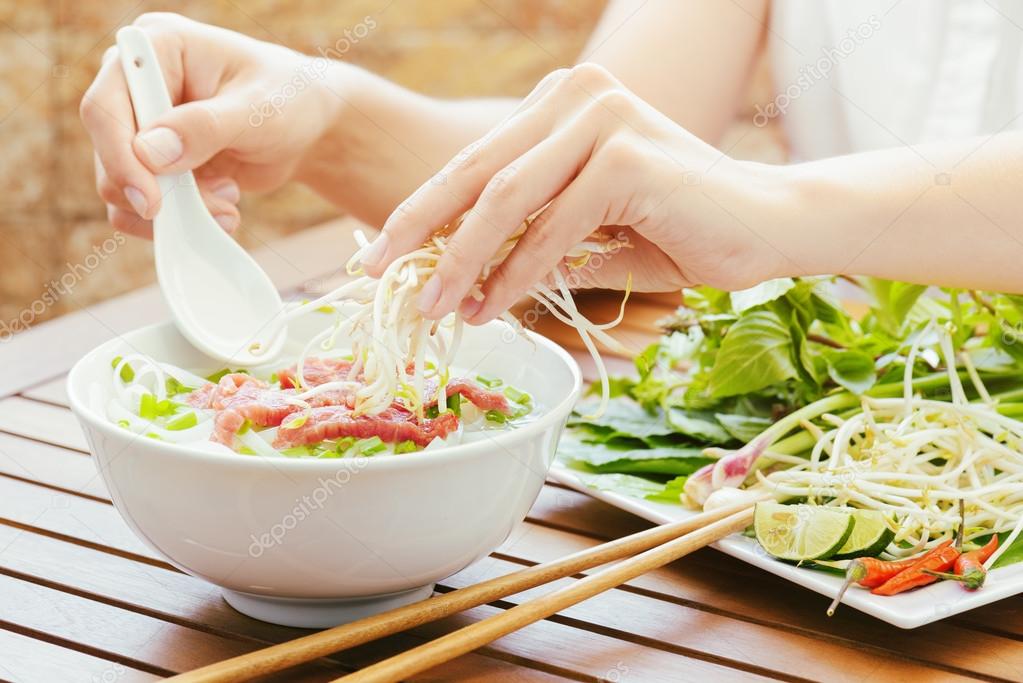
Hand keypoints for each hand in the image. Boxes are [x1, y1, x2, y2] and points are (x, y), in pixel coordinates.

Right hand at [80, 12, 342, 237]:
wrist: (307, 127)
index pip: (106, 104)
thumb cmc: (289, 99)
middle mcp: (138, 84)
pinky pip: (142, 203)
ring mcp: (143, 126)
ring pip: (119, 185)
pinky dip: (179, 218)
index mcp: (157, 48)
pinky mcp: (154, 162)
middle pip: (108, 150)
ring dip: (174, 210)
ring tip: (229, 203)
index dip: (119, 156)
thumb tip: (150, 153)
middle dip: (156, 191)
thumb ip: (206, 128)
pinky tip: (224, 204)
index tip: (151, 200)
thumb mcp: (258, 109)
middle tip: (213, 209)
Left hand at [360, 63, 791, 322]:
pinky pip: (552, 226)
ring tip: (433, 308)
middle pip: (476, 171)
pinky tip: (490, 307)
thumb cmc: (680, 229)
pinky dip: (516, 273)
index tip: (382, 250)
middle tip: (376, 272)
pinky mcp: (626, 155)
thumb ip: (531, 236)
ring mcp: (602, 119)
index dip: (423, 208)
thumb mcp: (590, 228)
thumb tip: (459, 276)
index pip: (477, 159)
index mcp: (563, 104)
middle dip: (419, 228)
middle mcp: (577, 96)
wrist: (769, 226)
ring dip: (461, 261)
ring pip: (506, 199)